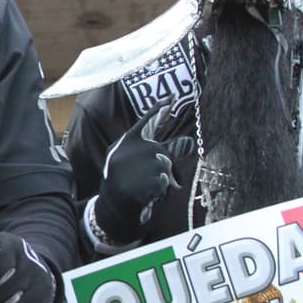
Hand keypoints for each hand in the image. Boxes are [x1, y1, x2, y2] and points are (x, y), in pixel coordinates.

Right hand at [91, 104, 194, 245]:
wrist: (112, 205)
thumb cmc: (126, 180)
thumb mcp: (138, 162)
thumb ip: (162, 151)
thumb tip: (190, 141)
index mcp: (128, 141)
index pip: (146, 122)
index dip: (159, 109)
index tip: (171, 97)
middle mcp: (131, 150)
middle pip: (164, 153)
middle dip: (164, 168)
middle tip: (152, 179)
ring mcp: (136, 166)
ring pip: (166, 169)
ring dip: (162, 181)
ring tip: (145, 186)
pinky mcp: (142, 181)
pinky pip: (164, 184)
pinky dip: (160, 192)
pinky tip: (147, 194)